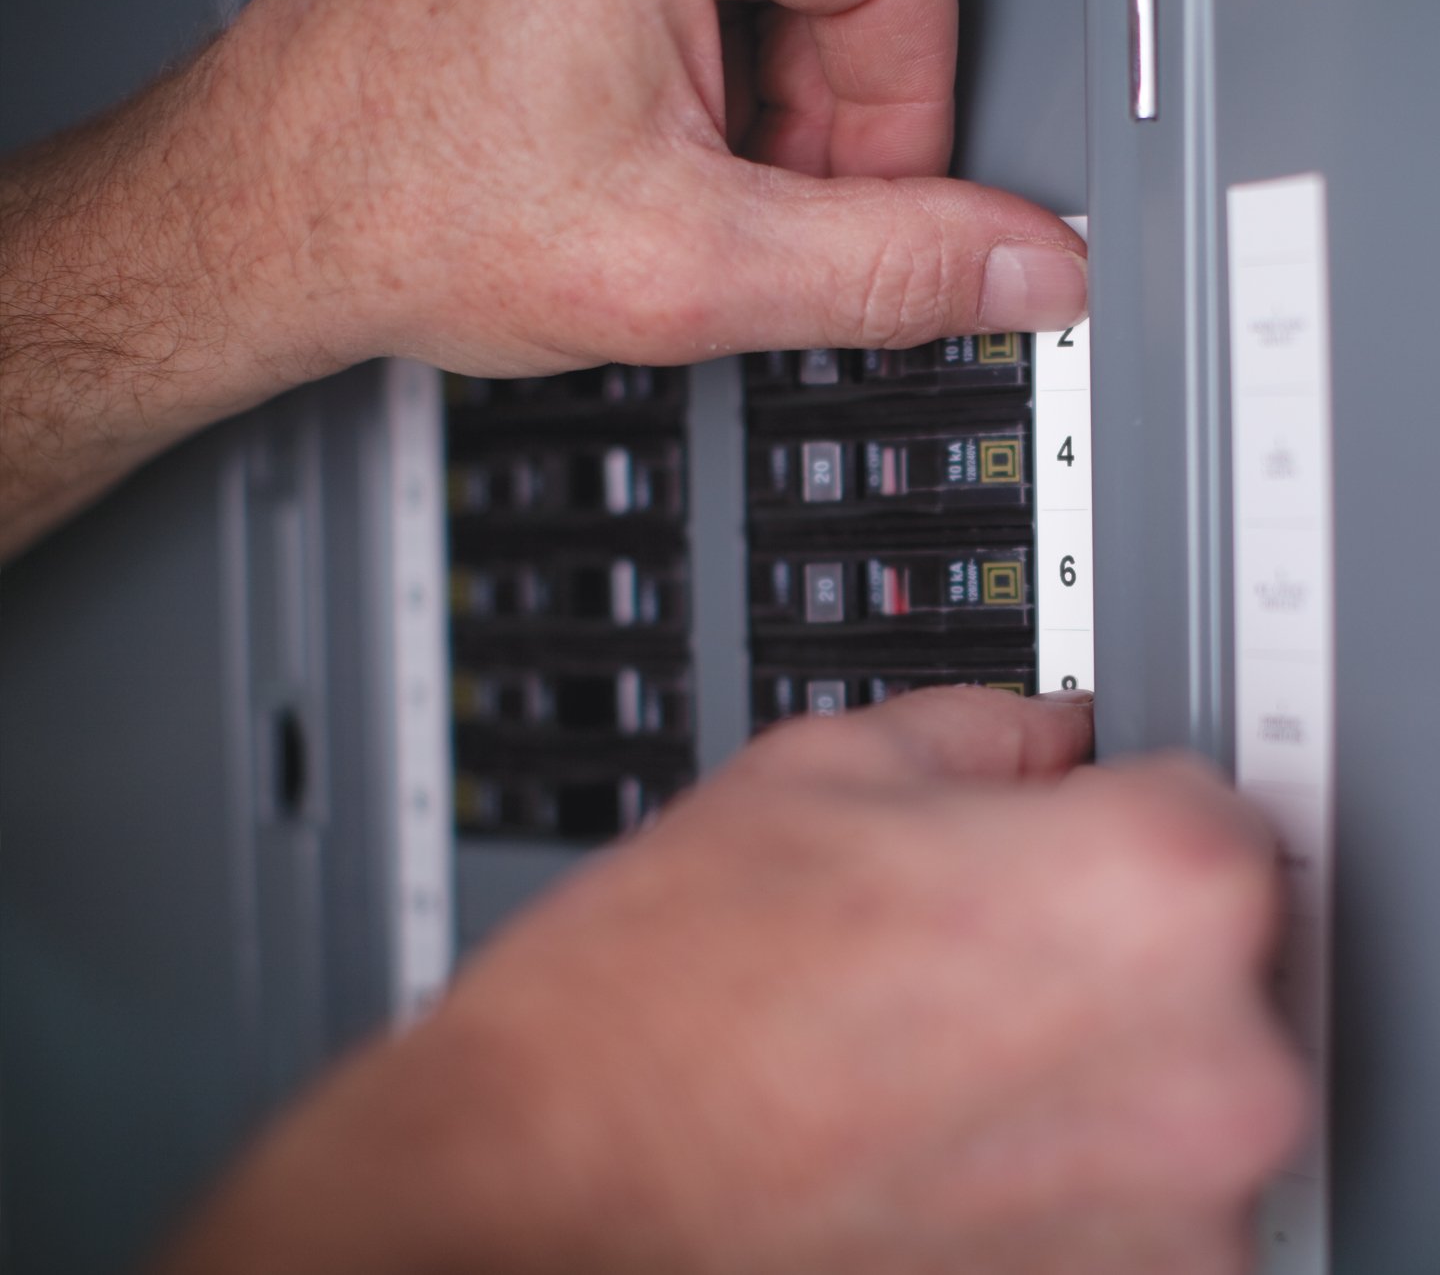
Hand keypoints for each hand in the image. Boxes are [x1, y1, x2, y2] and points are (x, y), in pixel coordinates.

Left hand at [1, 0, 1086, 554]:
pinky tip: (642, 150)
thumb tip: (1028, 268)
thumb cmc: (404, 204)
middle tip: (749, 219)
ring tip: (666, 190)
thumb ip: (883, 270)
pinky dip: (710, 84)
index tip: (858, 214)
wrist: (262, 213)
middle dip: (826, 126)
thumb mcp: (685, 266)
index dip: (901, 120)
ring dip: (765, 116)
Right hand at [153, 689, 1303, 1274]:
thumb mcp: (823, 770)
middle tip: (952, 940)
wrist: (542, 1193)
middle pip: (1199, 951)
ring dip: (1073, 1053)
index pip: (1202, 805)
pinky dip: (1049, 1158)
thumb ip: (987, 732)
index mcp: (1149, 890)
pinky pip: (1125, 1189)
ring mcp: (1175, 1223)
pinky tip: (917, 1127)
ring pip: (1166, 1077)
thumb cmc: (655, 1001)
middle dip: (1094, 932)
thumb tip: (1050, 741)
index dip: (1096, 810)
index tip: (1044, 834)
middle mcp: (1206, 1072)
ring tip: (915, 1042)